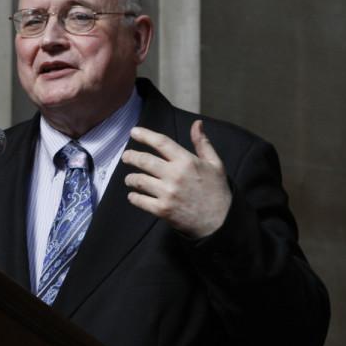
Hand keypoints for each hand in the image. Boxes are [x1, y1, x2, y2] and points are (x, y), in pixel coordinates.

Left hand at [120, 120, 230, 238]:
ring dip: (130, 178)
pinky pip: (140, 200)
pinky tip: (134, 195)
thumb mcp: (215, 164)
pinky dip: (133, 197)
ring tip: (130, 179)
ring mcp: (167, 193)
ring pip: (138, 181)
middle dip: (130, 156)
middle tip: (126, 157)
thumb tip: (196, 123)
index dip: (145, 135)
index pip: (161, 142)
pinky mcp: (162, 210)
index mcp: (187, 161)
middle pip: (144, 160)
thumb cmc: (217, 191)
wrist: (220, 222)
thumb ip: (202, 143)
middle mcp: (174, 175)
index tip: (134, 132)